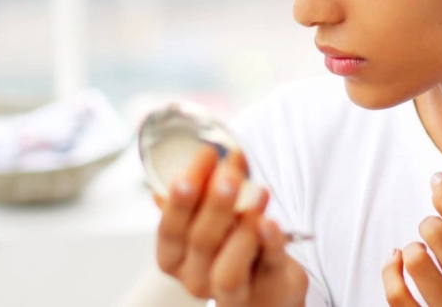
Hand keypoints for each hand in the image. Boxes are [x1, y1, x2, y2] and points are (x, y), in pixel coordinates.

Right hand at [154, 148, 307, 306]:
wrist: (264, 284)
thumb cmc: (231, 244)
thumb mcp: (211, 214)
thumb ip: (204, 187)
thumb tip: (201, 151)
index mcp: (174, 256)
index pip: (170, 228)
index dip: (183, 195)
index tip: (203, 157)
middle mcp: (195, 277)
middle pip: (200, 242)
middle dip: (215, 203)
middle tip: (230, 173)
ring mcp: (230, 290)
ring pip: (228, 269)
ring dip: (242, 228)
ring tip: (257, 193)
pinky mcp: (268, 288)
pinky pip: (268, 266)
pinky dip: (270, 242)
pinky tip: (271, 221)